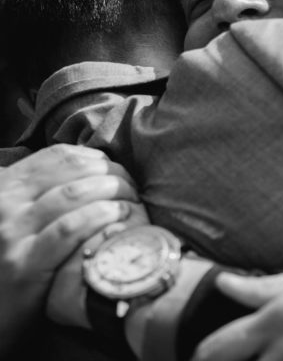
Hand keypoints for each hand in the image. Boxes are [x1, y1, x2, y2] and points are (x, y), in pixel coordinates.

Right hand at [0, 144, 141, 352]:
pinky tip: (120, 219)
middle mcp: (3, 203)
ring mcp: (10, 232)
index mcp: (4, 186)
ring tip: (132, 204)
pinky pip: (70, 229)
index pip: (59, 156)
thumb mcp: (20, 215)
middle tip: (134, 189)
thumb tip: (98, 165)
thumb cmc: (15, 260)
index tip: (120, 172)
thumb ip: (45, 190)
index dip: (98, 160)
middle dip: (113, 176)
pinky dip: (101, 218)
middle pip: (73, 172)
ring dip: (114, 194)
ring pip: (74, 195)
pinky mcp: (23, 263)